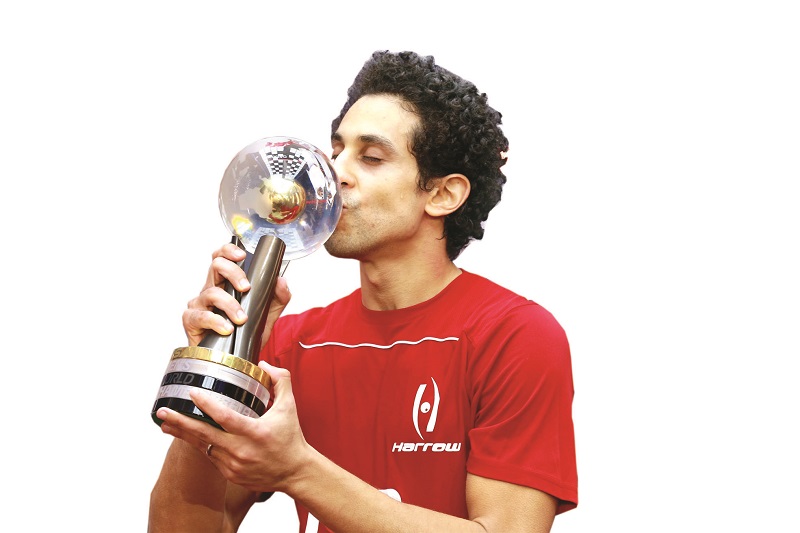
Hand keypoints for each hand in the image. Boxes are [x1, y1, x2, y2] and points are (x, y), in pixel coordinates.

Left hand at [156, 361, 310, 493]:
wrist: (295, 472)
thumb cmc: (291, 438)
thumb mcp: (290, 406)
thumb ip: (280, 381)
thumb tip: (263, 364)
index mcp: (255, 432)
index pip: (225, 417)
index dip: (207, 405)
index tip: (192, 393)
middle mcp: (242, 450)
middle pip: (204, 434)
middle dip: (180, 422)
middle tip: (162, 412)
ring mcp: (234, 465)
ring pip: (203, 446)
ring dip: (184, 434)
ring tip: (165, 423)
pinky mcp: (230, 474)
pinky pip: (210, 457)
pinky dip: (199, 444)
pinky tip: (188, 436)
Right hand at [181, 242, 291, 346]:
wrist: (236, 361)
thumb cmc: (245, 335)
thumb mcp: (267, 315)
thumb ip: (277, 298)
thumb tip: (281, 281)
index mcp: (226, 284)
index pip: (222, 258)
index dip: (228, 251)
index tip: (242, 255)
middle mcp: (210, 290)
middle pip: (215, 266)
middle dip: (234, 273)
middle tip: (247, 287)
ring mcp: (200, 305)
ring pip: (211, 292)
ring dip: (230, 304)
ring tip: (242, 318)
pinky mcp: (191, 321)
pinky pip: (201, 316)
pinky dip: (216, 321)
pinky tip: (227, 328)